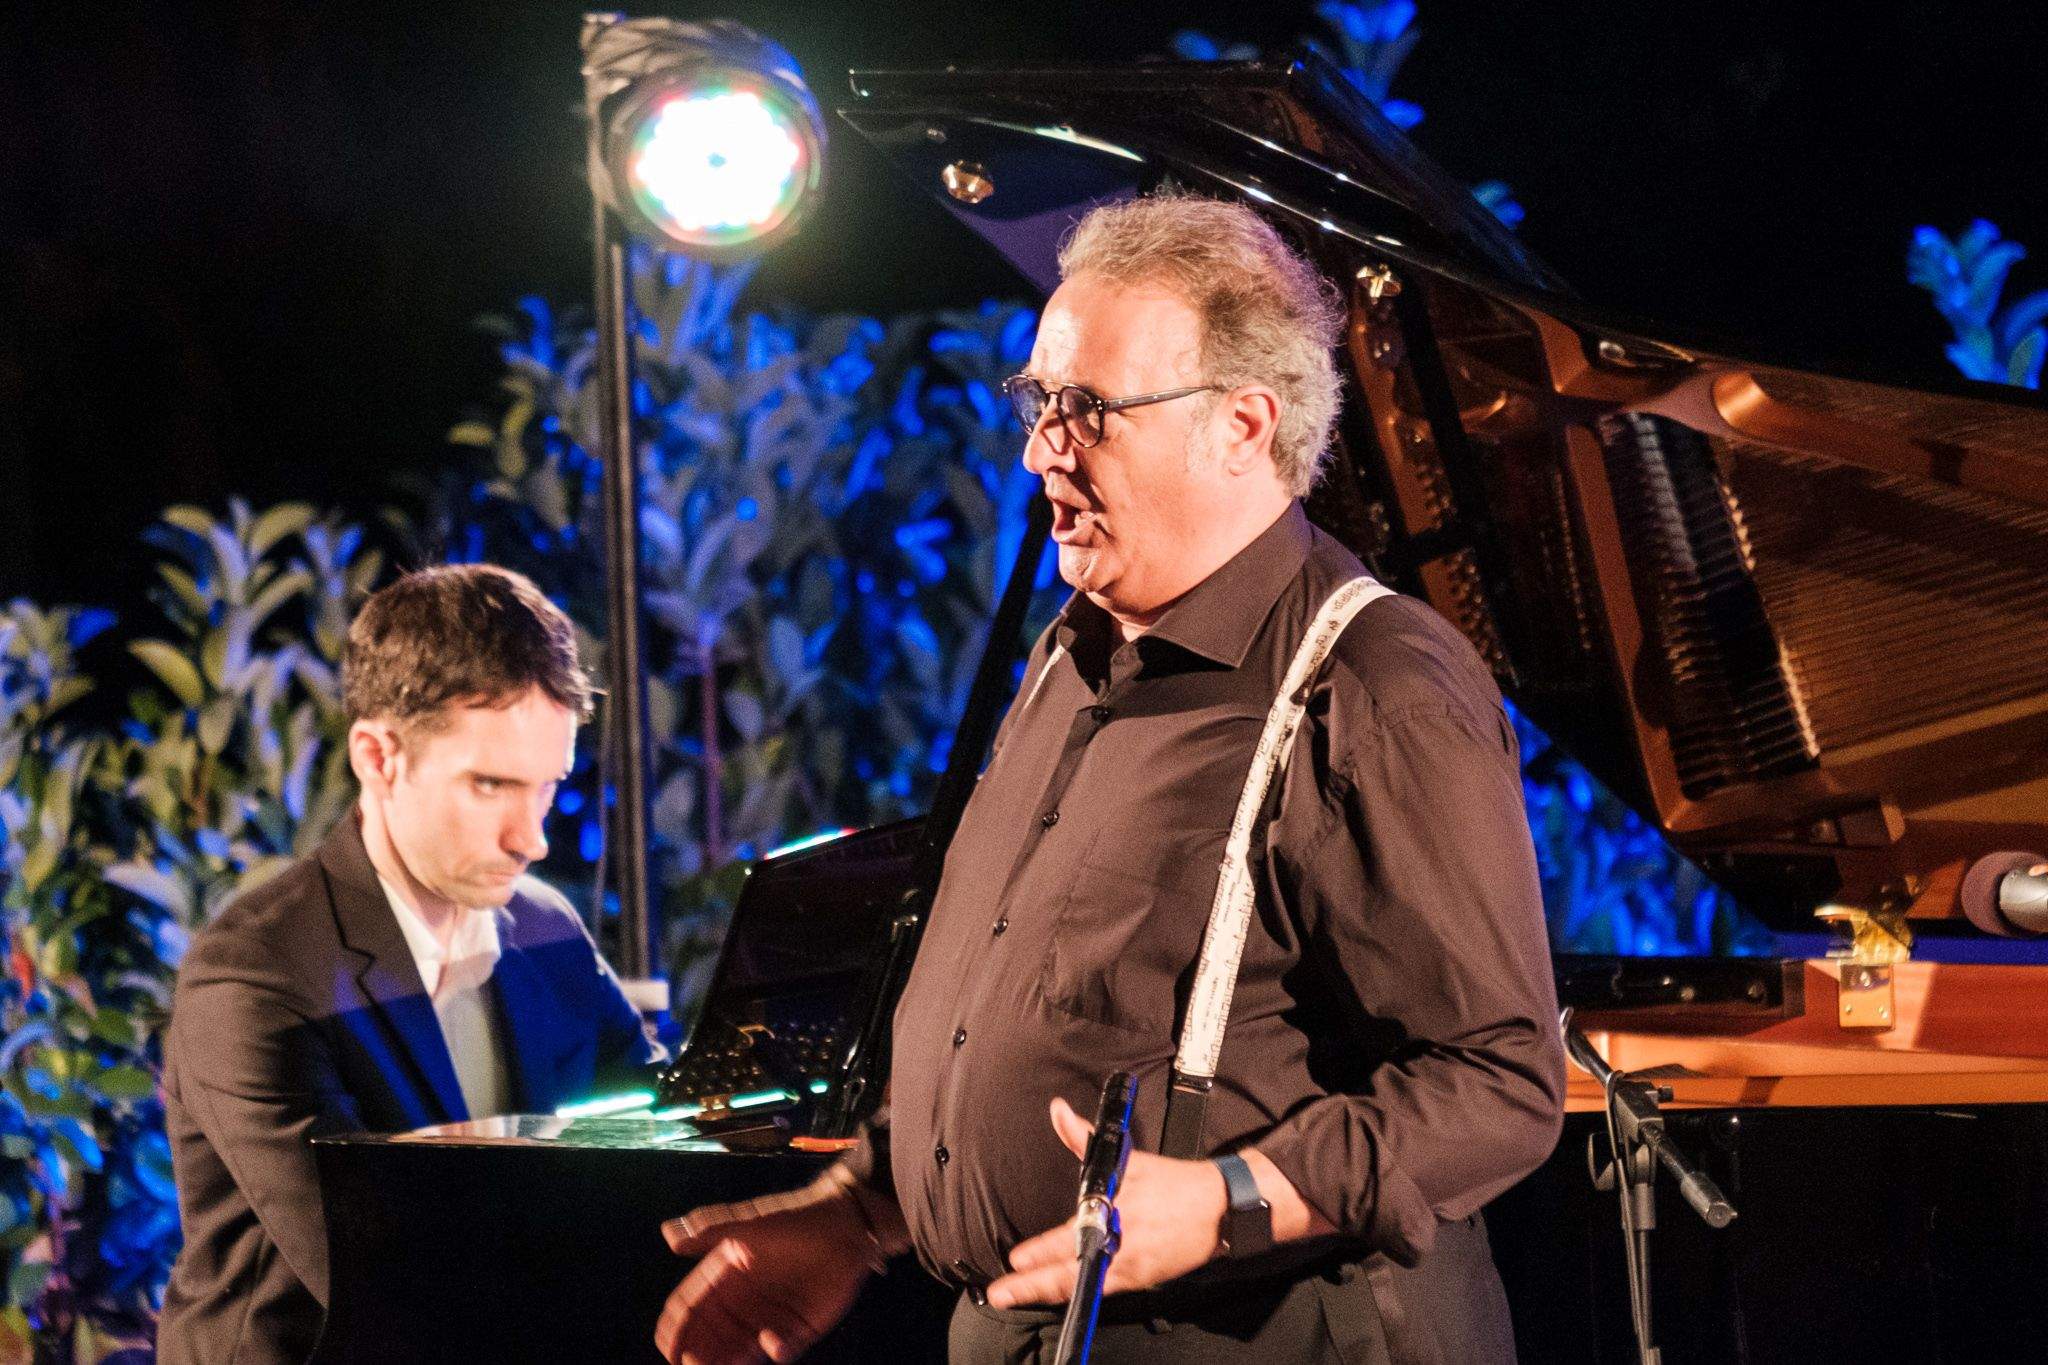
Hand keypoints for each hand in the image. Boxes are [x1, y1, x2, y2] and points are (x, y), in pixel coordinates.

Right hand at [654, 1169, 896, 1363]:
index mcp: (727, 1273)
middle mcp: (745, 1299)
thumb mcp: (751, 1223)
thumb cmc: (796, 1216)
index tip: (667, 1347)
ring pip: (740, 1349)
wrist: (847, 1223)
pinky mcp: (799, 1326)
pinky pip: (781, 1350)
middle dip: (697, 1353)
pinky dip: (776, 1351)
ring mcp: (771, 1315)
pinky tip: (772, 1345)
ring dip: (728, 1361)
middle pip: (711, 1334)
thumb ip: (711, 1230)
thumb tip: (668, 1235)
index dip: (677, 1326)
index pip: (693, 1304)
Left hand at [984, 1096, 1230, 1308]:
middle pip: (1068, 1269)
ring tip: (1016, 1296)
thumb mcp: (1127, 1158)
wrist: (1218, 1207)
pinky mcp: (1141, 1277)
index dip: (1041, 1252)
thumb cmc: (1172, 1182)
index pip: (1068, 1236)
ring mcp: (1130, 1264)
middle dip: (1032, 1284)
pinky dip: (1079, 1292)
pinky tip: (1059, 1298)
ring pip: (1080, 1283)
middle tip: (1002, 1292)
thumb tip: (1058, 1110)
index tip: (1016, 1259)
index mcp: (1114, 1210)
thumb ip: (1082, 1138)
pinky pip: (1103, 1289)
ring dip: (1047, 1292)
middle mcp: (1119, 1241)